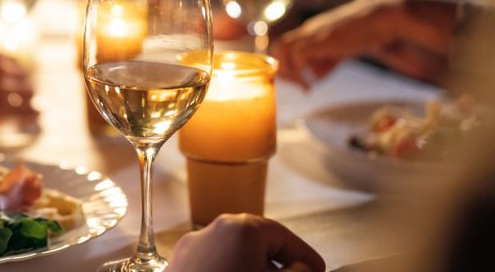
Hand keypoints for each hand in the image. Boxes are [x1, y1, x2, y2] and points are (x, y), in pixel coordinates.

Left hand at [167, 214, 324, 271]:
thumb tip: (303, 267)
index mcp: (240, 228)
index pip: (283, 236)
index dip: (304, 255)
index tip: (318, 270)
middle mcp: (211, 230)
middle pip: (255, 243)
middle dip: (277, 264)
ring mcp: (189, 250)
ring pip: (232, 256)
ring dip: (252, 268)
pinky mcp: (177, 269)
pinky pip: (212, 267)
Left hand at [272, 0, 457, 87]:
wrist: (383, 18)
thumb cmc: (367, 32)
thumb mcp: (342, 49)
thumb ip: (326, 61)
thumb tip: (314, 77)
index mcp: (312, 31)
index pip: (285, 46)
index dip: (287, 65)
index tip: (299, 82)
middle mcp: (308, 30)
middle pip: (278, 48)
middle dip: (284, 70)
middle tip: (300, 86)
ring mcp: (313, 33)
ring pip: (282, 51)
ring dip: (290, 73)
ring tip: (305, 87)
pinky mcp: (321, 40)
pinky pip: (298, 57)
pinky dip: (300, 73)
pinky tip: (312, 85)